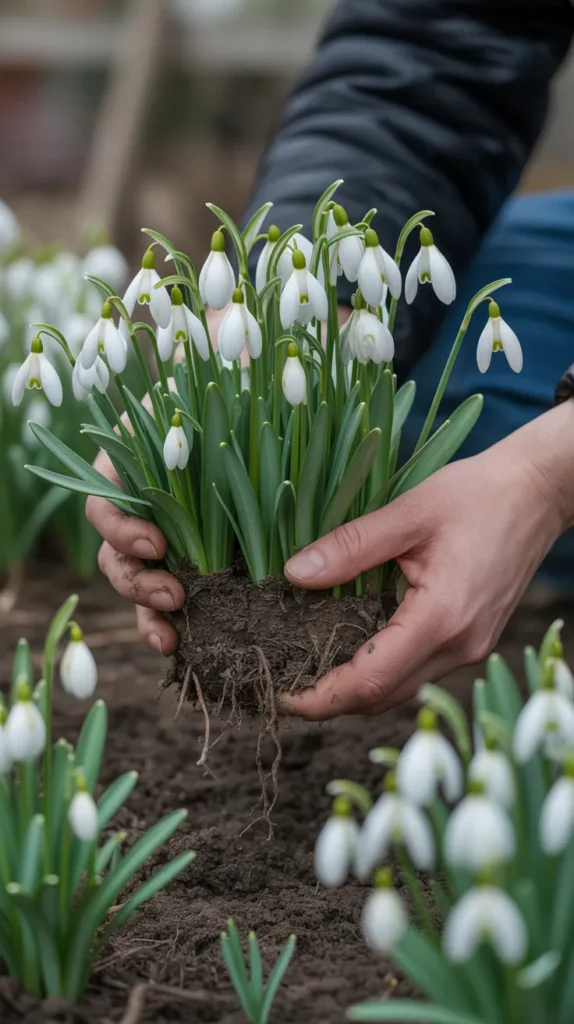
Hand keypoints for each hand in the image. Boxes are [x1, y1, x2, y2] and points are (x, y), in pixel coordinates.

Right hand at [86, 308, 226, 653]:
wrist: (279, 385)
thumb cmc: (247, 372)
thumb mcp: (225, 371)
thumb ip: (210, 389)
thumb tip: (208, 390)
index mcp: (135, 461)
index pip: (103, 503)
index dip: (119, 528)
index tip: (154, 542)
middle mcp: (145, 499)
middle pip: (113, 553)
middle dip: (135, 580)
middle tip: (172, 594)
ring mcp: (172, 531)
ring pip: (137, 583)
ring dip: (148, 610)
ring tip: (174, 629)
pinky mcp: (201, 557)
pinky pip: (173, 599)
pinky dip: (170, 624)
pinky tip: (181, 643)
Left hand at [282, 402, 573, 719]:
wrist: (537, 493)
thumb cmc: (478, 495)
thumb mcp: (408, 513)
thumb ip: (351, 546)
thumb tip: (294, 573)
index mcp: (442, 617)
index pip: (371, 679)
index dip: (322, 697)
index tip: (283, 696)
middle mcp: (460, 645)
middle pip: (384, 697)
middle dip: (332, 701)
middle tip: (285, 683)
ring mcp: (470, 648)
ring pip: (402, 689)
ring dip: (357, 688)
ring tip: (311, 668)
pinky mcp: (472, 640)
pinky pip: (419, 671)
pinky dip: (382, 671)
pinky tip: (354, 647)